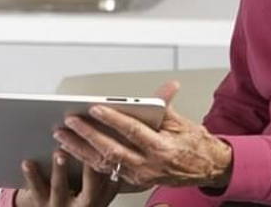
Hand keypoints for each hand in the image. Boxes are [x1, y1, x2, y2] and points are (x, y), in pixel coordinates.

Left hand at [14, 151, 117, 206]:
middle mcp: (83, 205)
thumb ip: (106, 178)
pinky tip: (28, 162)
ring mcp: (61, 205)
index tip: (110, 145)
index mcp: (100, 200)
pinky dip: (32, 176)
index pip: (110, 182)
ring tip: (60, 153)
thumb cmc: (79, 203)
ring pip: (61, 188)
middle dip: (90, 170)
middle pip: (90, 188)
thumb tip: (116, 147)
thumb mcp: (98, 196)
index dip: (110, 163)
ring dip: (61, 170)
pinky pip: (36, 191)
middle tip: (90, 147)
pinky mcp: (42, 204)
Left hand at [55, 81, 232, 189]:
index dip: (111, 119)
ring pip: (103, 164)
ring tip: (62, 136)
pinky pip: (106, 172)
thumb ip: (165, 106)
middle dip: (87, 134)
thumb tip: (165, 88)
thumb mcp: (182, 122)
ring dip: (80, 150)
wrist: (208, 169)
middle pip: (111, 150)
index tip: (93, 108)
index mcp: (161, 148)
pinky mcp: (134, 182)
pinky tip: (73, 151)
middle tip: (69, 121)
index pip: (131, 131)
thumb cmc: (195, 145)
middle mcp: (148, 166)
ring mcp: (140, 177)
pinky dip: (87, 161)